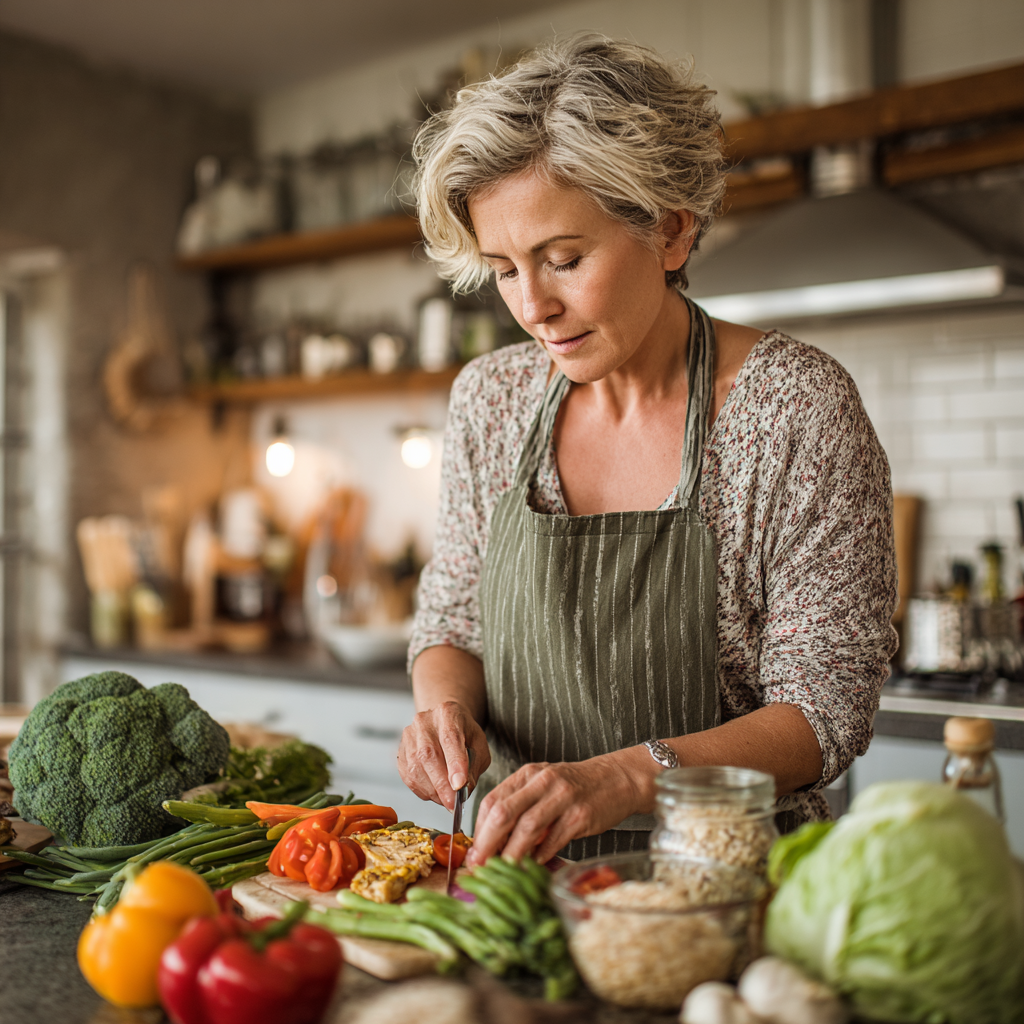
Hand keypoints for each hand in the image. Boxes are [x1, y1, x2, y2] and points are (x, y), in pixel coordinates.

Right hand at [397, 701, 490, 811]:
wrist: (444, 722)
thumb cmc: (464, 734)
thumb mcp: (479, 745)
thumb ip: (474, 766)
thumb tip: (463, 791)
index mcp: (448, 714)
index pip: (450, 738)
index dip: (454, 763)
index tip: (460, 785)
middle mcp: (424, 721)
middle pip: (429, 754)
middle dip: (442, 784)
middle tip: (453, 804)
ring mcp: (409, 735)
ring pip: (415, 767)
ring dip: (432, 790)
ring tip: (446, 799)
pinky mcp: (400, 750)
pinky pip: (407, 775)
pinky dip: (422, 790)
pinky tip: (434, 792)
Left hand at [467, 748, 649, 865]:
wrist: (617, 779)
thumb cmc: (577, 787)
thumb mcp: (544, 788)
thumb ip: (521, 808)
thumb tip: (495, 844)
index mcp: (527, 775)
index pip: (492, 801)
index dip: (478, 830)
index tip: (472, 853)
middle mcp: (542, 781)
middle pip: (503, 813)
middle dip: (486, 844)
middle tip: (478, 866)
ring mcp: (562, 797)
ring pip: (527, 827)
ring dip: (511, 854)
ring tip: (503, 871)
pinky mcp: (580, 814)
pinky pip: (554, 839)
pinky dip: (540, 856)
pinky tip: (534, 865)